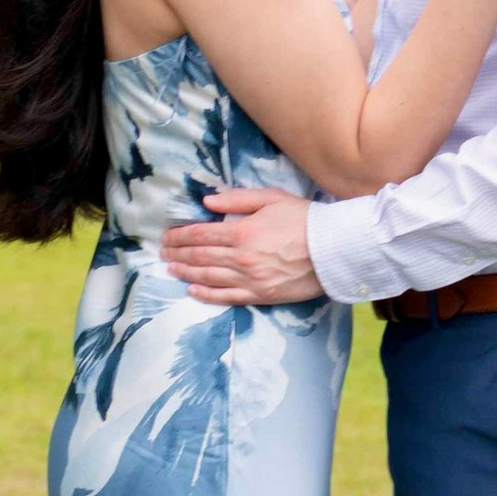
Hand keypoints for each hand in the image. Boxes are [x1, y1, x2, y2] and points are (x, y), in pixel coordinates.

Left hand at [161, 185, 323, 304]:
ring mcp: (250, 279)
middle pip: (200, 257)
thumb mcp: (271, 198)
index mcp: (242, 232)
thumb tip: (207, 202)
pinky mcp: (261, 295)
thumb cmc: (304, 219)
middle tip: (163, 253)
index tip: (167, 236)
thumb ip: (237, 199)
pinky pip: (227, 297)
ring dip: (186, 273)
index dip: (180, 236)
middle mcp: (242, 258)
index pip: (201, 235)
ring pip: (209, 278)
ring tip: (171, 269)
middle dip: (178, 254)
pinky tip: (193, 291)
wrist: (333, 249)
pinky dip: (206, 295)